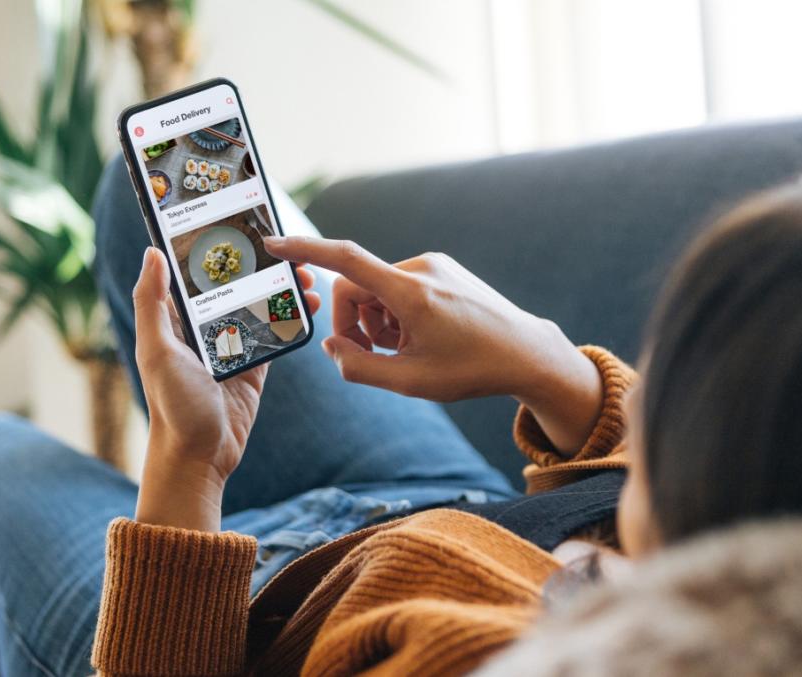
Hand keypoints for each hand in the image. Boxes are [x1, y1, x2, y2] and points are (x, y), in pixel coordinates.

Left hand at [131, 247, 319, 529]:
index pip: (195, 271)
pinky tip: (310, 303)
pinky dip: (294, 316)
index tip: (237, 219)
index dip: (214, 244)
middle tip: (285, 244)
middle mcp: (205, 327)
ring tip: (305, 272)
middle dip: (260, 261)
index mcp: (177, 319)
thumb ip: (152, 302)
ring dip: (283, 286)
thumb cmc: (171, 406)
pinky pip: (277, 331)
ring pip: (262, 302)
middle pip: (236, 282)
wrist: (200, 457)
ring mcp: (234, 344)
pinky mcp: (256, 364)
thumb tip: (152, 251)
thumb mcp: (156, 350)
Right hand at [264, 236, 601, 451]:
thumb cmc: (472, 370)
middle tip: (373, 358)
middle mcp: (421, 269)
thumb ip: (359, 367)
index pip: (345, 260)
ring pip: (377, 291)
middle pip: (357, 289)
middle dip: (354, 324)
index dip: (305, 250)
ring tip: (407, 351)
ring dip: (378, 323)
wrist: (527, 353)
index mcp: (411, 292)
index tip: (274, 244)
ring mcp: (434, 265)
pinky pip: (399, 286)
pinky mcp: (442, 269)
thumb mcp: (410, 382)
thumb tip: (330, 347)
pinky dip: (397, 313)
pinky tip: (422, 338)